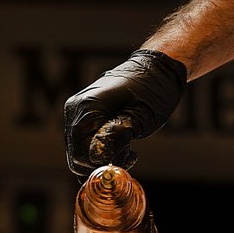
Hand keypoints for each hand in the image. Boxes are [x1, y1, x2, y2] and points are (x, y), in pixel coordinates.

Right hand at [64, 49, 186, 177]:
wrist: (157, 69)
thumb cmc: (154, 89)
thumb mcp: (141, 115)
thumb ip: (117, 135)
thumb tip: (99, 157)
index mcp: (88, 106)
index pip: (80, 152)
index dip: (101, 163)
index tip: (127, 158)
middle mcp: (76, 108)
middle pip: (77, 155)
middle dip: (103, 162)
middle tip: (130, 155)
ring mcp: (76, 112)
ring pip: (79, 152)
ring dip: (103, 158)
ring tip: (128, 148)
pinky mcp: (82, 116)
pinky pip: (83, 144)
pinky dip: (100, 151)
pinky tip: (121, 146)